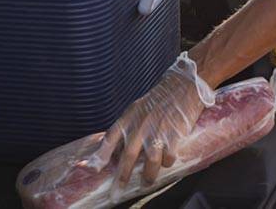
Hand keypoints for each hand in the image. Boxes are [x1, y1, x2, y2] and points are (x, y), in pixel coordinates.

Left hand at [88, 53, 214, 185]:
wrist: (183, 85)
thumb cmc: (159, 98)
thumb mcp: (136, 109)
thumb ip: (126, 128)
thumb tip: (114, 148)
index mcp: (128, 119)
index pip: (108, 140)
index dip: (99, 157)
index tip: (92, 170)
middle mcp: (140, 127)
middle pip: (127, 159)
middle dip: (122, 178)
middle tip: (118, 191)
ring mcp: (157, 132)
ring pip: (150, 164)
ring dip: (148, 176)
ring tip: (148, 181)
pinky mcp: (174, 136)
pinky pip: (168, 158)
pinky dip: (168, 162)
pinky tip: (167, 160)